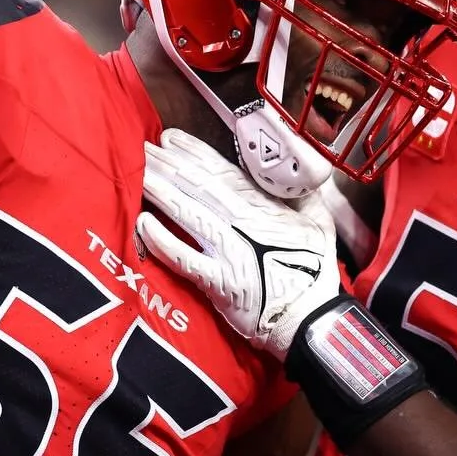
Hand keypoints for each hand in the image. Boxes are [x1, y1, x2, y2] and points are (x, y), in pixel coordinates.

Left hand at [137, 129, 340, 356]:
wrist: (309, 318)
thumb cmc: (314, 271)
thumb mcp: (319, 223)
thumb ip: (303, 194)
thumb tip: (297, 169)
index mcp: (265, 207)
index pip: (223, 172)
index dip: (194, 152)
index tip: (169, 138)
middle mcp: (243, 224)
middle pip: (199, 186)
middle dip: (168, 164)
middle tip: (139, 146)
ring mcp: (229, 252)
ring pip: (188, 213)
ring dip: (160, 191)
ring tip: (136, 172)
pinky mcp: (218, 282)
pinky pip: (185, 259)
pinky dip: (163, 241)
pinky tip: (143, 222)